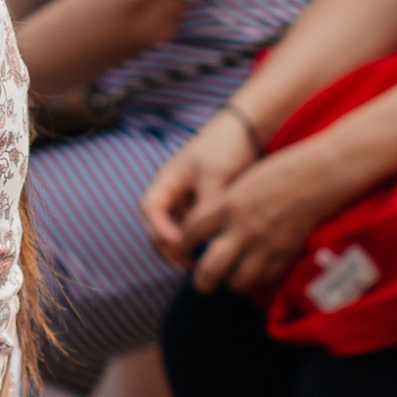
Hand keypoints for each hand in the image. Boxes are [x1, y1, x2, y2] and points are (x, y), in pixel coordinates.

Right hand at [140, 112, 260, 269]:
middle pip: (158, 227)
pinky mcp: (202, 209)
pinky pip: (194, 232)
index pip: (150, 209)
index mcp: (166, 181)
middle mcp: (171, 194)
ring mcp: (185, 203)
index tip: (179, 243)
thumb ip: (206, 207)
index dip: (160, 229)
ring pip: (176, 233)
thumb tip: (204, 241)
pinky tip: (215, 254)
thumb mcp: (216, 176)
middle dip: (169, 248)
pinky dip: (199, 244)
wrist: (246, 131)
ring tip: (202, 265)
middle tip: (188, 265)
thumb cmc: (226, 147)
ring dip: (184, 250)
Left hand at [177, 140, 354, 296]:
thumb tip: (204, 228)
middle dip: (201, 280)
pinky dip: (257, 279)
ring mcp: (266, 244)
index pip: (190, 232)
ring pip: (238, 281)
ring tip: (229, 279)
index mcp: (228, 205)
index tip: (181, 248)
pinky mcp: (286, 253)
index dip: (180, 244)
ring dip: (230, 283)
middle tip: (200, 282)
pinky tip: (255, 272)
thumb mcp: (241, 183)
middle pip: (210, 268)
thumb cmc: (279, 171)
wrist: (319, 175)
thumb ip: (222, 206)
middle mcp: (243, 228)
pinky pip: (265, 278)